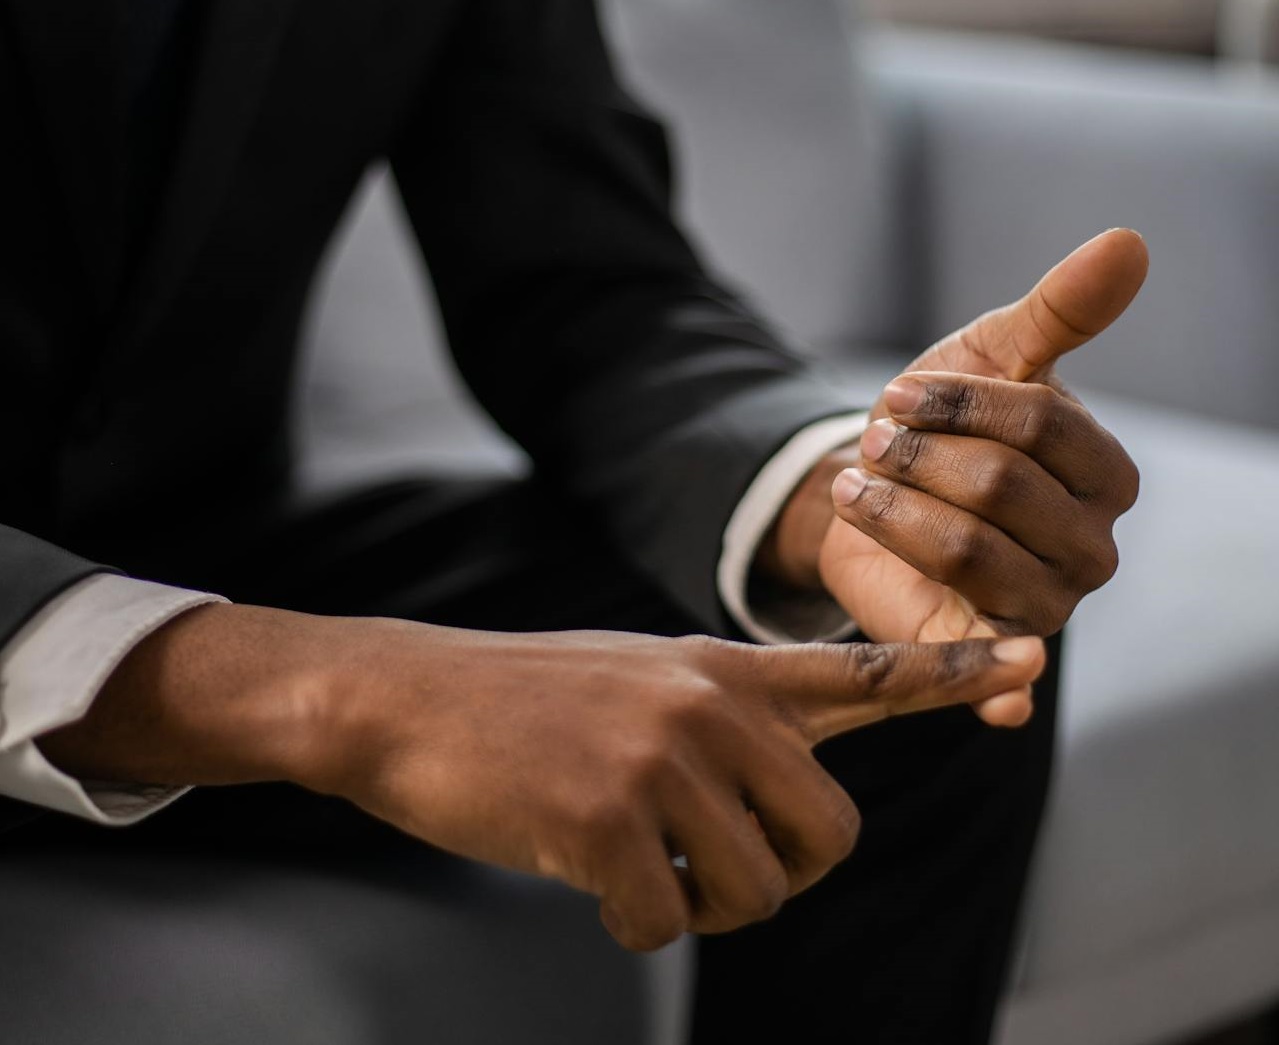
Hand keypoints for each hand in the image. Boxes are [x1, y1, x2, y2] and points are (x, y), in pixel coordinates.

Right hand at [40, 603, 1044, 950]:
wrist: (403, 700)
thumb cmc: (525, 701)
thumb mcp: (643, 678)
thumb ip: (727, 716)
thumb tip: (794, 784)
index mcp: (722, 671)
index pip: (861, 672)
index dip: (953, 671)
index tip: (1033, 657)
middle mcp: (709, 705)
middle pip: (830, 834)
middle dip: (784, 877)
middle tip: (716, 873)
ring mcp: (661, 756)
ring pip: (755, 890)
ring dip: (700, 904)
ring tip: (637, 864)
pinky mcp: (607, 815)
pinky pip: (666, 921)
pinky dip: (631, 923)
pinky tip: (585, 877)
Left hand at [765, 230, 1146, 724]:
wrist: (874, 486)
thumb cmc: (943, 423)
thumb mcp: (991, 355)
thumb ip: (1060, 310)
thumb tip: (1131, 241)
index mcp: (1103, 474)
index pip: (1043, 426)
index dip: (962, 405)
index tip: (898, 393)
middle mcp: (1088, 545)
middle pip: (1002, 489)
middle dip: (918, 458)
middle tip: (870, 443)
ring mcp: (1043, 605)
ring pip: (970, 551)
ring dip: (895, 512)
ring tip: (855, 488)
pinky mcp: (984, 649)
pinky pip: (997, 673)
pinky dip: (1000, 695)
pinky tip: (995, 707)